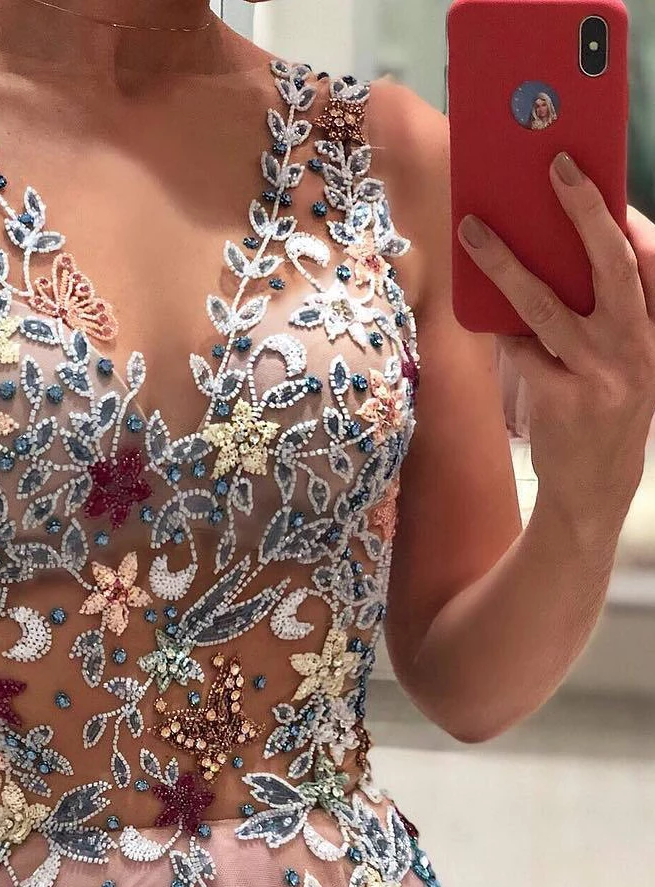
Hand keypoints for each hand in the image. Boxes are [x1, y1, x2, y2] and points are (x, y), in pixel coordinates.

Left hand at [458, 152, 654, 541]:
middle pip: (611, 265)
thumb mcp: (625, 362)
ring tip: (474, 230)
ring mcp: (599, 375)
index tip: (596, 175)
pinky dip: (500, 328)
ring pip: (545, 305)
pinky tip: (483, 312)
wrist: (595, 493)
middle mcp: (637, 348)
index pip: (650, 261)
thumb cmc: (605, 413)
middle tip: (554, 167)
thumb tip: (550, 250)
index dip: (626, 215)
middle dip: (584, 210)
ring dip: (504, 263)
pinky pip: (520, 348)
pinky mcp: (560, 399)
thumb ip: (605, 313)